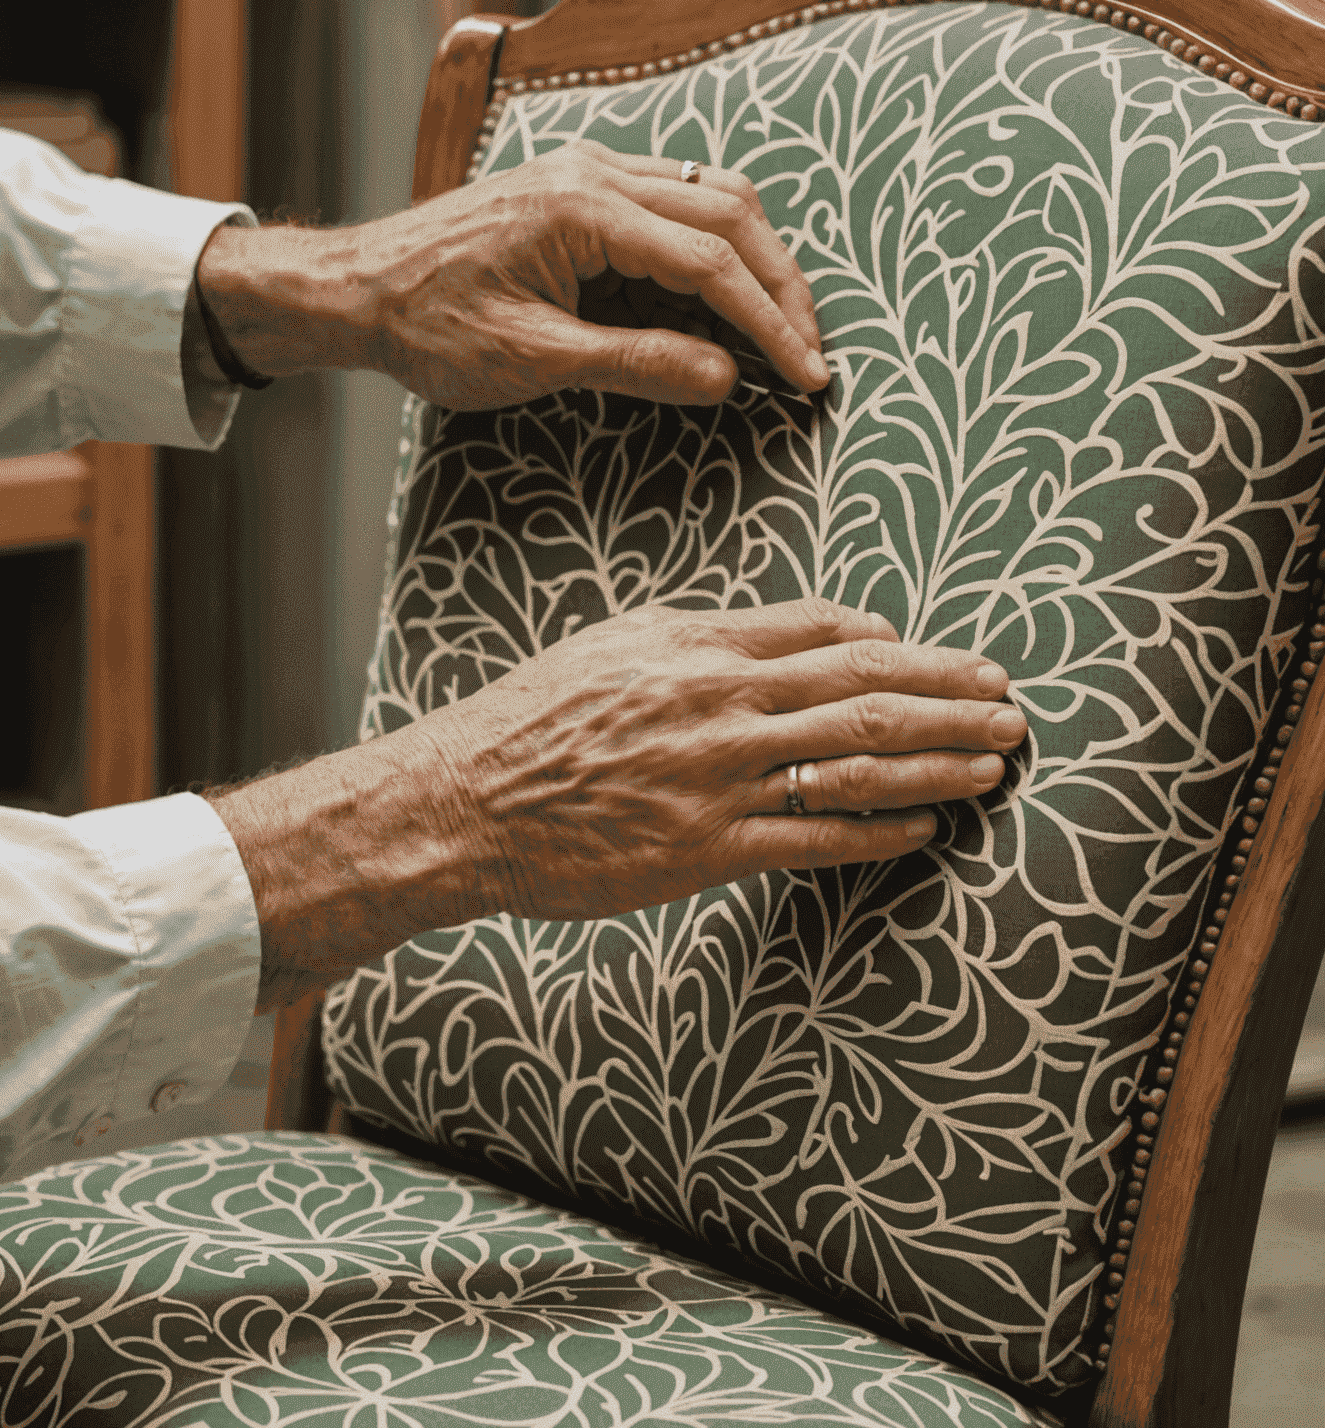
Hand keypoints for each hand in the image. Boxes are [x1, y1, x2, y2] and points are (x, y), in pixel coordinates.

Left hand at [195, 141, 827, 410]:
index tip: (809, 374)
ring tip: (784, 327)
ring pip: (709, 197)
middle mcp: (595, 173)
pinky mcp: (579, 189)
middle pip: (728, 212)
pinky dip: (713, 248)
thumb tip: (724, 379)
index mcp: (585, 211)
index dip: (768, 323)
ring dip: (755, 260)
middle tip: (813, 353)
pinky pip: (672, 203)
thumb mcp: (532, 361)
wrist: (357, 288)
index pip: (710, 262)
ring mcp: (587, 172)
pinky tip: (724, 296)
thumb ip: (633, 365)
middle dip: (780, 286)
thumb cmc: (428, 327)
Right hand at [209, 597, 1026, 1010]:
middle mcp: (721, 705)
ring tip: (998, 761)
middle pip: (865, 691)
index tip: (949, 660)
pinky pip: (816, 838)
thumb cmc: (535, 717)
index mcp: (699, 646)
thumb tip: (804, 629)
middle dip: (952, 697)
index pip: (829, 632)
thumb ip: (711, 630)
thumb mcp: (618, 642)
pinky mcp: (708, 850)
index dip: (903, 645)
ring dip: (939, 760)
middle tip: (1012, 702)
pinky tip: (927, 829)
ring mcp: (718, 779)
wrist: (468, 801)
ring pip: (858, 762)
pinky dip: (881, 831)